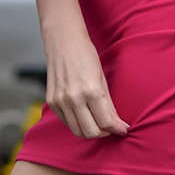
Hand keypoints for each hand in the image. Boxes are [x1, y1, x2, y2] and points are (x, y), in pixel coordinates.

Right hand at [43, 21, 129, 138]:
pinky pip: (67, 122)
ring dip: (91, 131)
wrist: (63, 41)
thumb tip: (118, 124)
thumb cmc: (86, 55)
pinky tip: (85, 115)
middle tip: (111, 127)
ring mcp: (60, 101)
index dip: (117, 129)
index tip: (123, 129)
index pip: (106, 123)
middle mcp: (73, 99)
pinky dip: (78, 123)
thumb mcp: (102, 79)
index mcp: (90, 91)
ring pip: (78, 131)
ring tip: (99, 123)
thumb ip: (109, 105)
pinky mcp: (52, 102)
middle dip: (104, 132)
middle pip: (91, 132)